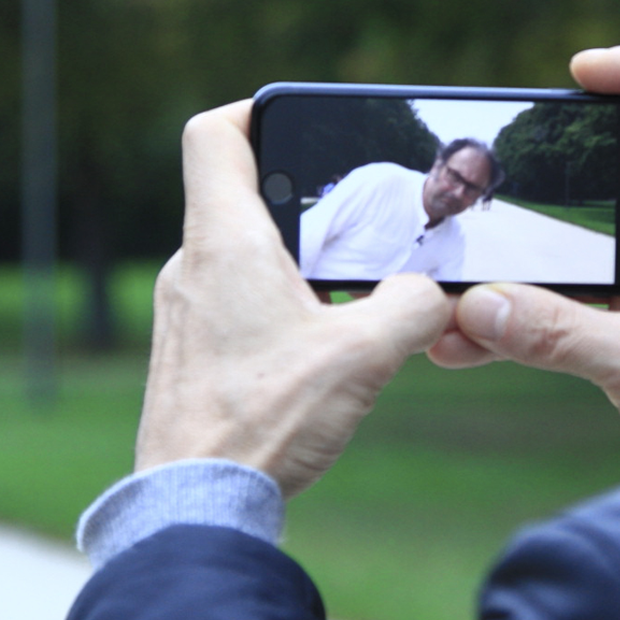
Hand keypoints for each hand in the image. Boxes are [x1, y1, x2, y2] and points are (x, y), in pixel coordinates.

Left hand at [135, 100, 452, 496]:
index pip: (213, 135)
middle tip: (356, 221)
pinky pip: (234, 304)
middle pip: (239, 196)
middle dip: (303, 199)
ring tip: (347, 296)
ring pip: (241, 256)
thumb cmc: (265, 421)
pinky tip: (319, 350)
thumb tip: (437, 293)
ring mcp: (182, 314)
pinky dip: (278, 307)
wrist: (197, 509)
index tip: (299, 121)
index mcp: (224, 242)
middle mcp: (190, 268)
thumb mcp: (366, 352)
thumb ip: (414, 304)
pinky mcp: (188, 357)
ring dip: (294, 262)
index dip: (254, 109)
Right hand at [436, 46, 619, 472]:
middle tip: (482, 180)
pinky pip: (563, 307)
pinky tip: (465, 343)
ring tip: (450, 287)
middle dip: (543, 178)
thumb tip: (477, 306)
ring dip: (515, 267)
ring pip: (573, 250)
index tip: (585, 70)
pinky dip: (517, 321)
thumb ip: (558, 335)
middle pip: (612, 176)